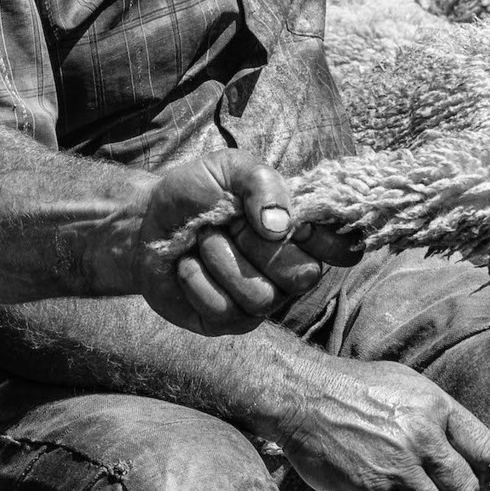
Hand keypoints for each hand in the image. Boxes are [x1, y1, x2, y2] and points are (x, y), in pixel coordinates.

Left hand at [135, 150, 360, 334]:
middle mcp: (288, 270)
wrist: (146, 222)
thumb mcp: (228, 168)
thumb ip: (262, 182)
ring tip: (202, 242)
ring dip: (221, 260)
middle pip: (303, 275)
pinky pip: (224, 310)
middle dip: (257, 245)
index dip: (326, 240)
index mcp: (299, 232)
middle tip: (229, 224)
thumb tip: (282, 225)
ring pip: (261, 296)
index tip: (294, 222)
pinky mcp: (227, 321)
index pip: (344, 250)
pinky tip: (187, 266)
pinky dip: (197, 280)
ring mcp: (260, 300)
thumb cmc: (195, 194)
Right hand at [270, 356, 489, 490]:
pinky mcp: (368, 489)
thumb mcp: (406, 385)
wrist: (304, 395)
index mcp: (436, 408)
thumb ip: (436, 415)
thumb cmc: (353, 388)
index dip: (482, 473)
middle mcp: (421, 438)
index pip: (485, 450)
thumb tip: (459, 449)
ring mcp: (395, 466)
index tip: (469, 482)